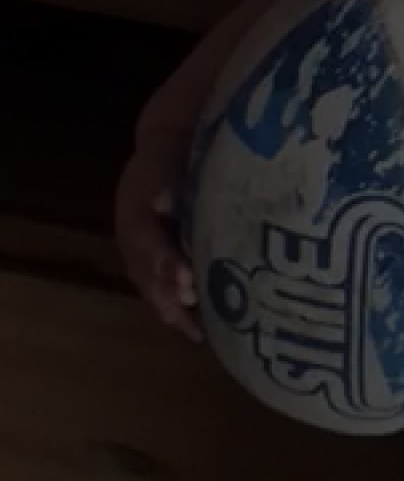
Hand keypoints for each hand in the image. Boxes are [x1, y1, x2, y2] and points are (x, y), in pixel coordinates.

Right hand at [114, 146, 200, 341]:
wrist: (163, 148)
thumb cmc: (172, 156)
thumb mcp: (168, 161)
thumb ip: (166, 182)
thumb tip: (163, 200)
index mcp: (134, 213)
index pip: (147, 243)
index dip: (165, 264)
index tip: (187, 280)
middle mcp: (131, 238)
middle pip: (145, 273)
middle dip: (169, 296)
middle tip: (194, 314)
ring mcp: (136, 251)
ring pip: (149, 287)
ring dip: (171, 310)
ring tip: (195, 332)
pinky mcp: (148, 261)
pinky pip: (156, 290)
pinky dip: (173, 311)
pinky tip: (195, 330)